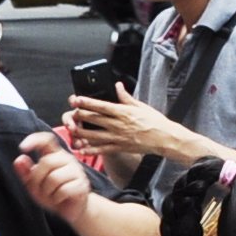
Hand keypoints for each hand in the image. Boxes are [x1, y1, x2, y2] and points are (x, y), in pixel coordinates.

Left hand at [15, 129, 101, 221]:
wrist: (71, 210)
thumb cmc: (52, 194)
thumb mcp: (34, 184)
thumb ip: (25, 172)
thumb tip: (19, 159)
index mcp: (54, 155)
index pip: (47, 140)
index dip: (34, 140)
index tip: (21, 148)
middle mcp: (67, 159)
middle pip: (46, 162)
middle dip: (37, 179)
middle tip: (39, 190)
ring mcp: (76, 171)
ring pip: (54, 178)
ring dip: (47, 192)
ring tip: (51, 196)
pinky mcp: (82, 184)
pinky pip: (63, 190)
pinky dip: (56, 199)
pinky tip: (59, 200)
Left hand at [65, 92, 187, 162]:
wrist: (165, 138)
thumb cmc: (154, 121)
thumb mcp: (140, 105)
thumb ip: (126, 97)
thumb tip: (117, 86)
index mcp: (123, 112)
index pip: (100, 105)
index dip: (86, 102)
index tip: (75, 99)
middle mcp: (119, 124)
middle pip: (94, 119)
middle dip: (80, 115)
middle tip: (70, 113)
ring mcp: (118, 137)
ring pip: (95, 135)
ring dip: (81, 133)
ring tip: (71, 130)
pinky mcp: (120, 148)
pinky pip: (102, 149)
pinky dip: (91, 150)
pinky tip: (81, 149)